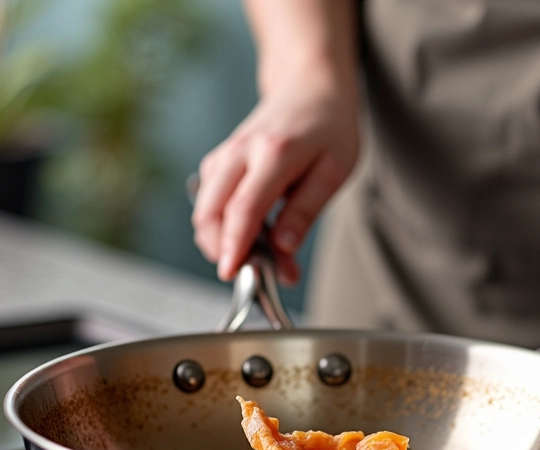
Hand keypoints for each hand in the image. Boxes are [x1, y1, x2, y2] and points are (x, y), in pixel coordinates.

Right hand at [192, 76, 358, 284]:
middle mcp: (242, 151)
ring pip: (205, 206)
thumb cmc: (328, 127)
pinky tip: (247, 234)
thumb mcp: (334, 172)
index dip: (235, 246)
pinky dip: (221, 223)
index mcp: (274, 153)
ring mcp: (226, 154)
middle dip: (220, 248)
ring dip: (221, 239)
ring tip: (257, 256)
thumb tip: (284, 248)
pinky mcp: (221, 160)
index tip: (232, 273)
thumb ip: (306, 211)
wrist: (310, 86)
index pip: (244, 208)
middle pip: (211, 209)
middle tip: (249, 273)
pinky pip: (210, 199)